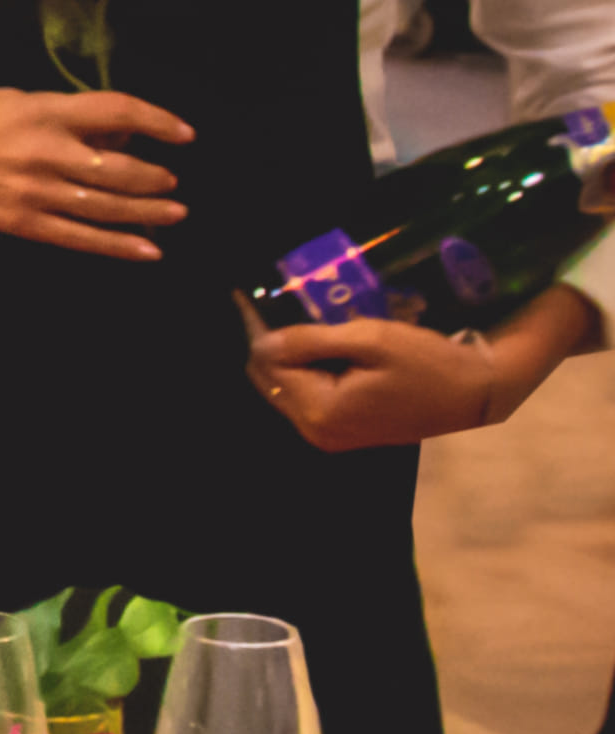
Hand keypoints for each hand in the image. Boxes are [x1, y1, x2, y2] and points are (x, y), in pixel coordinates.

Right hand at [0, 88, 194, 260]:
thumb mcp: (20, 102)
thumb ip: (68, 118)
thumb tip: (117, 141)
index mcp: (45, 113)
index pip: (116, 113)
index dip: (157, 121)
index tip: (184, 134)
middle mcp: (46, 152)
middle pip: (119, 169)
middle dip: (155, 177)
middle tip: (171, 181)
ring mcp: (35, 192)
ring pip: (106, 206)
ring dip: (148, 211)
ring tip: (175, 212)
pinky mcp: (24, 223)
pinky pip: (80, 237)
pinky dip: (118, 245)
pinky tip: (148, 250)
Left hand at [250, 286, 602, 449]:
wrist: (476, 393)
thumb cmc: (428, 363)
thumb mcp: (370, 340)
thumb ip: (310, 341)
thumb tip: (261, 341)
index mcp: (321, 413)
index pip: (268, 367)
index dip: (262, 331)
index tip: (256, 298)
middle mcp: (318, 432)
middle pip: (271, 379)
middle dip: (276, 345)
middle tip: (289, 307)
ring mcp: (331, 435)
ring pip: (287, 386)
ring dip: (293, 356)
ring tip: (312, 324)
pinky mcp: (344, 430)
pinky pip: (308, 393)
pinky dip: (310, 369)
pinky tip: (328, 346)